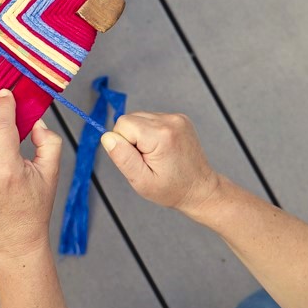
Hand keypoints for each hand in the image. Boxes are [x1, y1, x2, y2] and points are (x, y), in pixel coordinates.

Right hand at [101, 112, 220, 216]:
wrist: (200, 189)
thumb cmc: (173, 189)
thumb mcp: (142, 182)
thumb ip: (123, 158)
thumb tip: (107, 137)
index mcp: (161, 135)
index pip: (122, 124)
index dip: (123, 144)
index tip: (139, 159)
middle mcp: (170, 121)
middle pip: (129, 119)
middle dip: (131, 139)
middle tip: (146, 159)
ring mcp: (176, 118)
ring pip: (139, 118)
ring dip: (140, 135)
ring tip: (155, 155)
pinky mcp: (179, 118)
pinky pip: (151, 119)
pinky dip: (150, 133)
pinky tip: (161, 148)